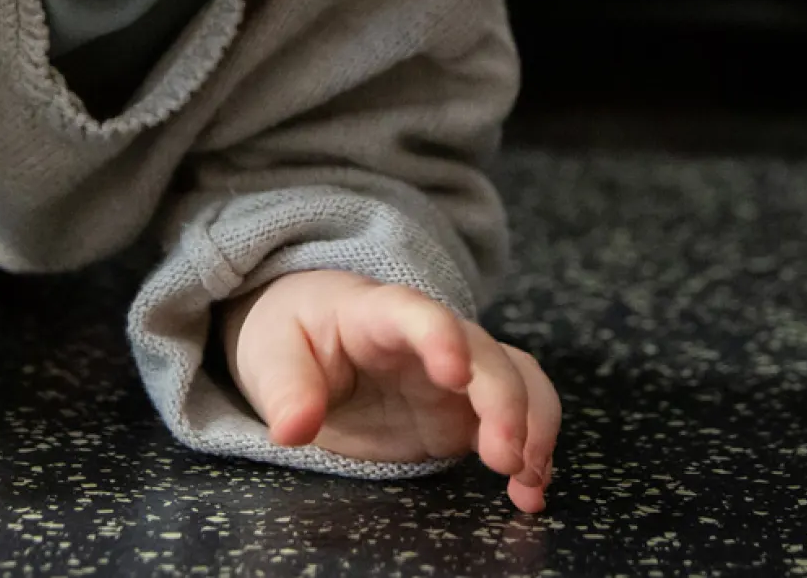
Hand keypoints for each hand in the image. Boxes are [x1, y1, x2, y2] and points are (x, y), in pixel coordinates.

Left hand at [221, 269, 560, 513]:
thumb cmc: (295, 335)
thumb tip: (292, 428)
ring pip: (518, 379)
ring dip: (534, 424)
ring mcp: (456, 375)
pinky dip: (533, 451)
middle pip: (486, 354)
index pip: (418, 314)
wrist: (312, 337)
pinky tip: (528, 492)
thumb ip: (285, 389)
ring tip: (528, 479)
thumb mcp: (273, 354)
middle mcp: (432, 339)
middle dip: (505, 402)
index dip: (441, 337)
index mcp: (380, 313)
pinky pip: (517, 418)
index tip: (455, 373)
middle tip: (504, 457)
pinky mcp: (464, 412)